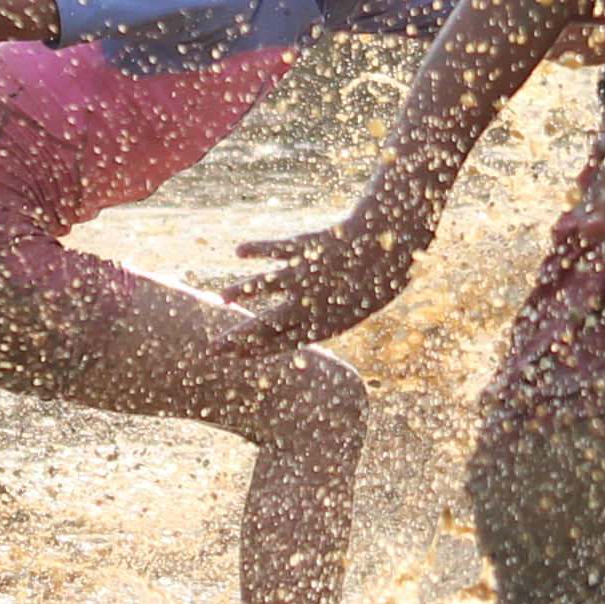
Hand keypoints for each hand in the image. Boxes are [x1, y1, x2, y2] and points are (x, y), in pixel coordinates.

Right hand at [222, 206, 427, 344]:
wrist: (392, 248)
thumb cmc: (376, 279)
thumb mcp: (355, 306)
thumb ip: (327, 317)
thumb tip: (307, 329)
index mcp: (324, 324)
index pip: (282, 343)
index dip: (256, 350)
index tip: (234, 356)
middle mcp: (311, 304)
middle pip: (267, 326)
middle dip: (238, 339)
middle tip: (212, 349)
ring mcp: (307, 276)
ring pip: (268, 287)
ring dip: (243, 292)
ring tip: (222, 298)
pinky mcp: (307, 249)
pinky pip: (277, 249)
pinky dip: (258, 249)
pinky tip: (240, 251)